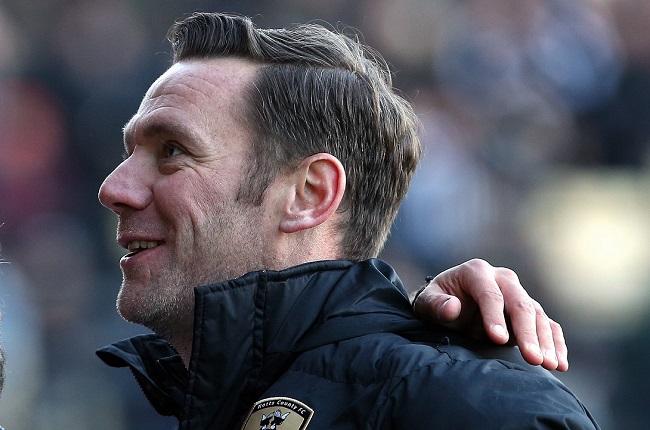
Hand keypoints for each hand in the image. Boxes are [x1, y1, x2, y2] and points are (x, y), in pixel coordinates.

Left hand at [412, 259, 567, 371]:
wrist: (448, 304)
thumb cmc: (437, 302)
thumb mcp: (427, 302)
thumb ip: (436, 305)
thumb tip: (453, 308)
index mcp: (477, 272)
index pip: (490, 294)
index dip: (494, 316)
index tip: (497, 339)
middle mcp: (502, 278)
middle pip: (520, 304)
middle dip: (527, 332)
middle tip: (533, 358)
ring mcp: (518, 294)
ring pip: (537, 315)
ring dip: (545, 341)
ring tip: (549, 365)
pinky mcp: (529, 311)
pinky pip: (547, 324)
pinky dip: (555, 343)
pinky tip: (560, 363)